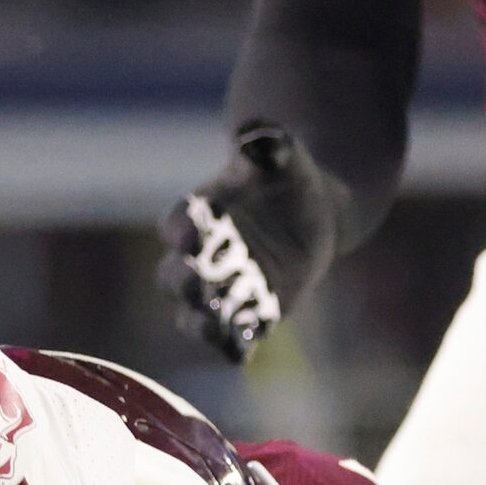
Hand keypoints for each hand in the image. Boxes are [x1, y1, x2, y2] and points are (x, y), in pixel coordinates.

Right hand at [158, 125, 342, 365]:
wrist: (311, 212)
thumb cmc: (287, 177)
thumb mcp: (282, 154)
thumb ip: (268, 145)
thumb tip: (256, 133)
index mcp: (200, 216)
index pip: (177, 224)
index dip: (179, 229)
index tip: (188, 232)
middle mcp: (201, 258)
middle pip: (174, 275)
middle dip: (181, 280)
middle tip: (193, 280)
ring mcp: (221, 291)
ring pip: (194, 315)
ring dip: (199, 322)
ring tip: (211, 325)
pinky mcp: (246, 315)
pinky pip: (231, 338)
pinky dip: (232, 347)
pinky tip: (240, 352)